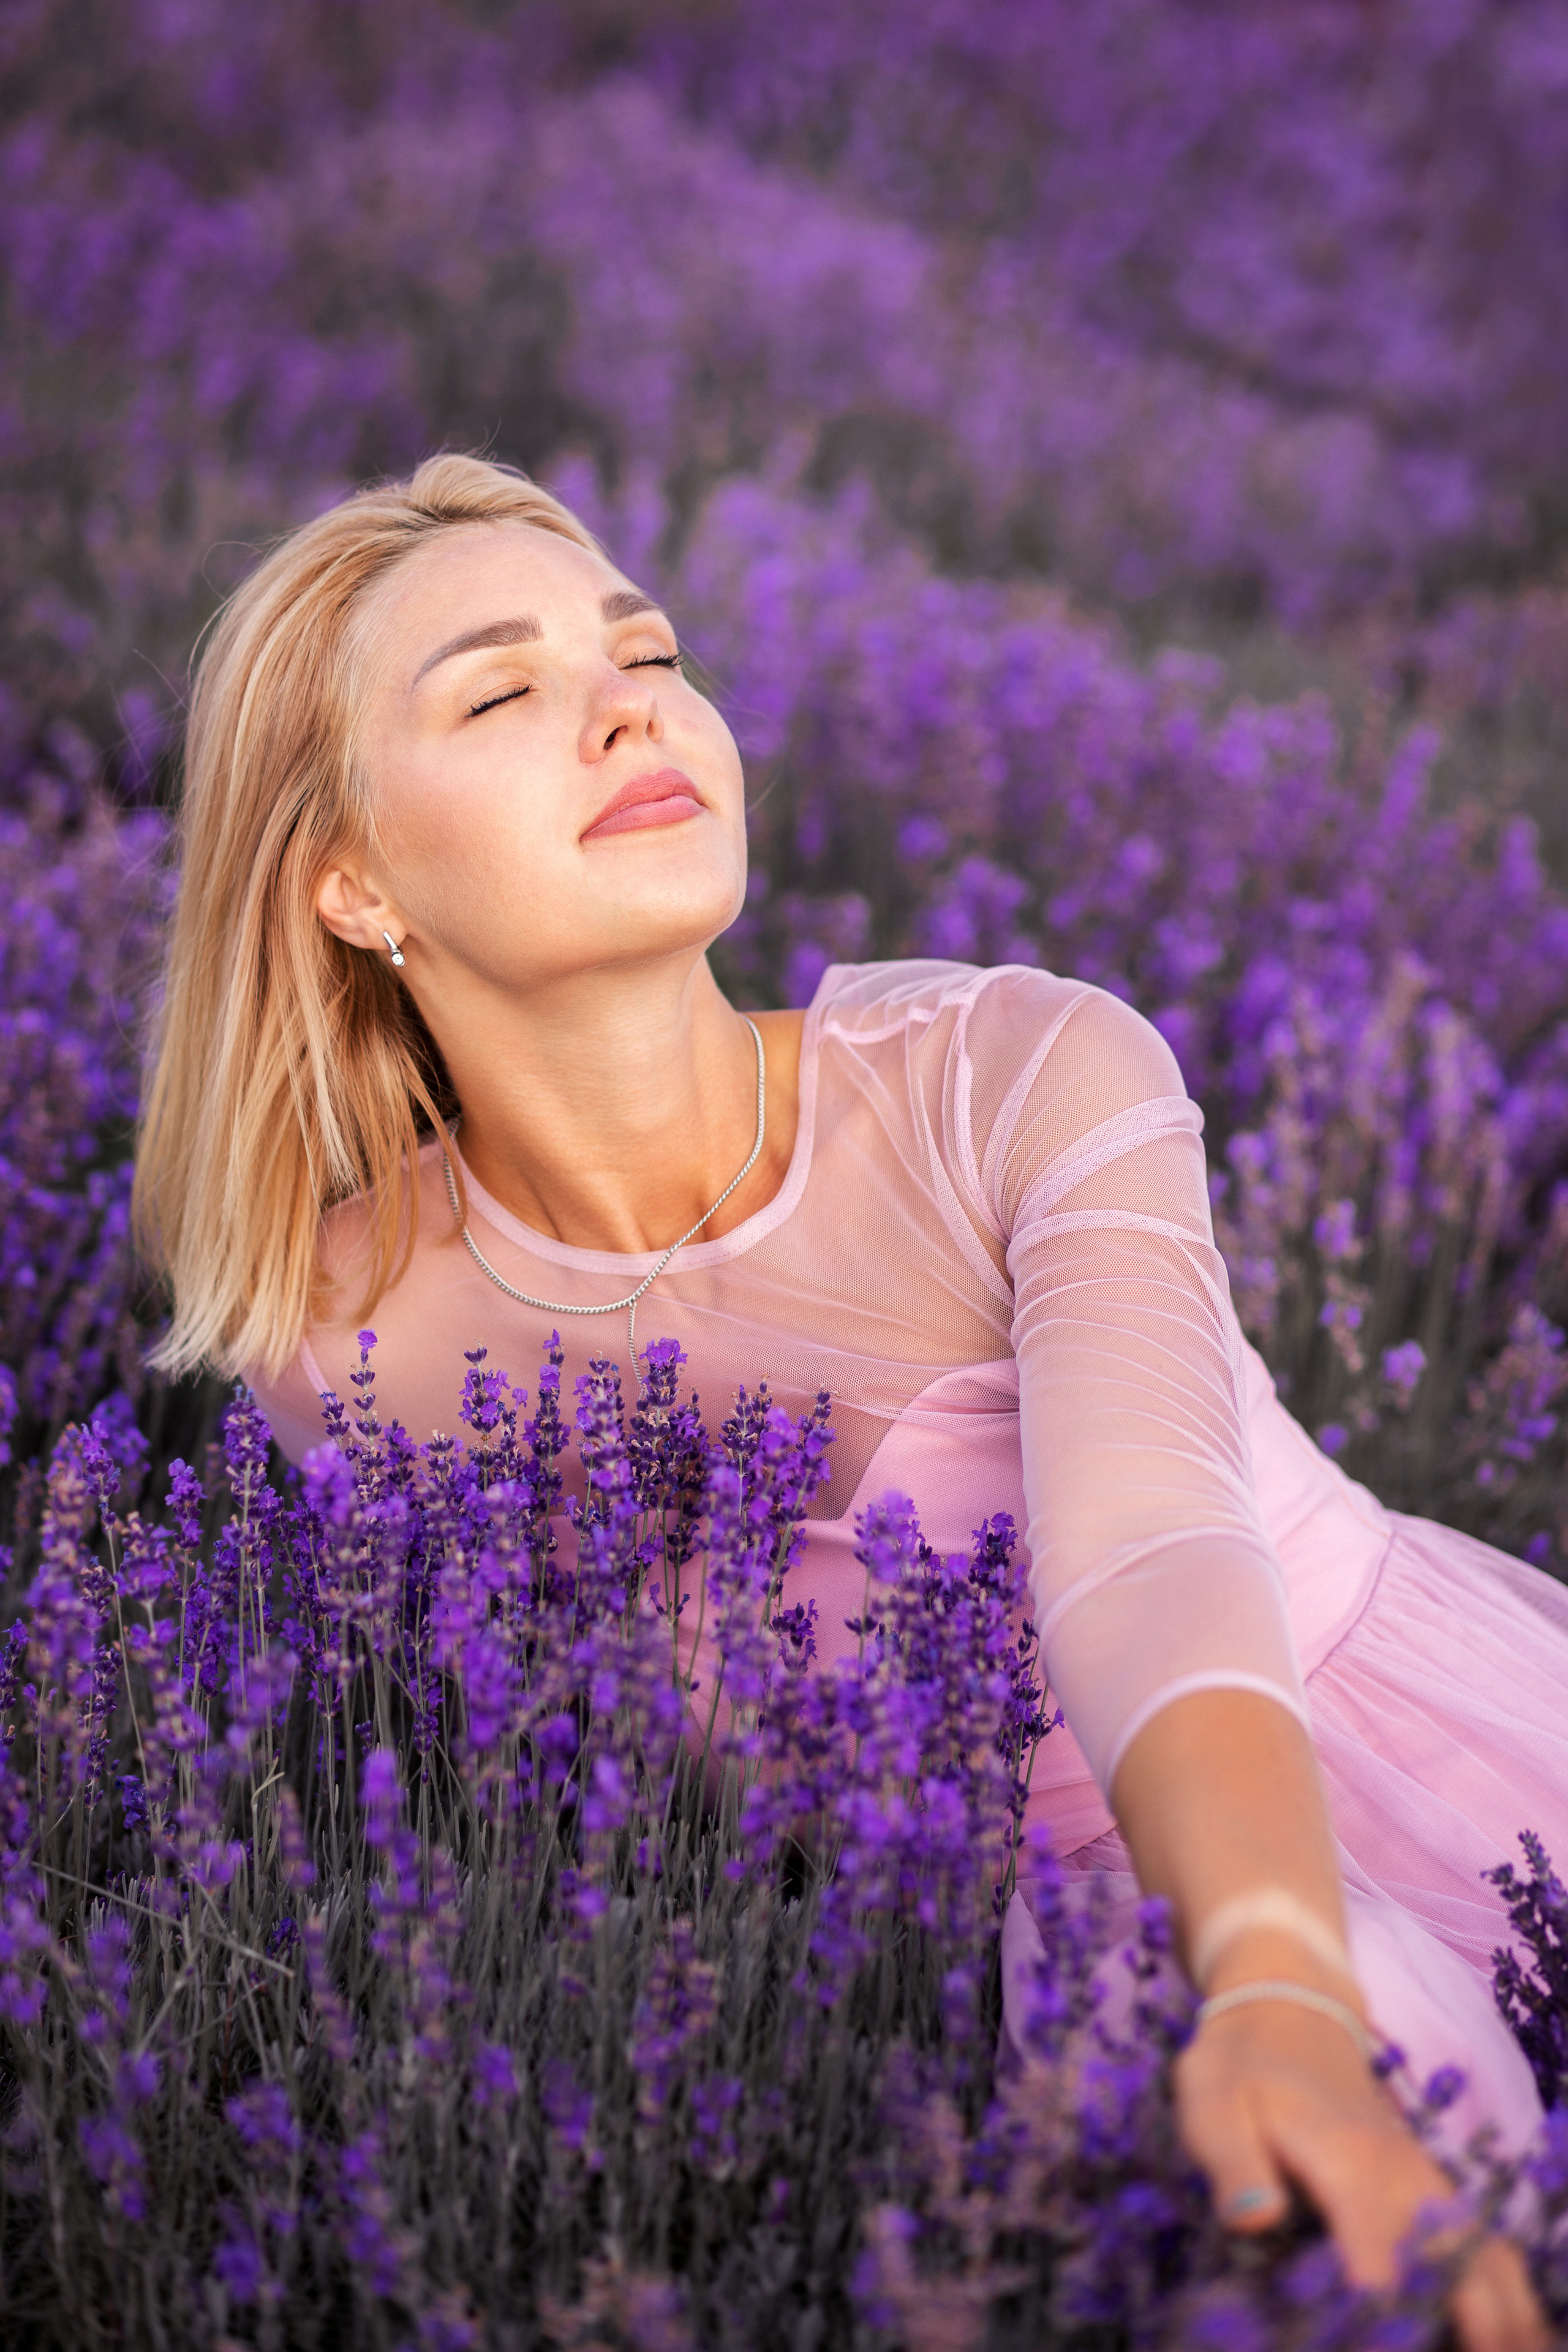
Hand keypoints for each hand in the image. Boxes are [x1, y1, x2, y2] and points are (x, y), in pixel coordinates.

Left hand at [1175, 1994, 1547, 2351]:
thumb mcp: (1213, 2106)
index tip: (1372, 2342)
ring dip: (1501, 2311)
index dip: (1379, 2313)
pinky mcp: (1431, 2186)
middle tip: (1470, 2349)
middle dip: (1466, 2321)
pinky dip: (1503, 2286)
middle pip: (1451, 2265)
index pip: (1377, 2258)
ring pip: (1482, 2254)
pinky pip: (1483, 2241)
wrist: (1285, 2006)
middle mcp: (1400, 2175)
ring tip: (1505, 2349)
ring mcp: (1423, 2179)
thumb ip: (1234, 2167)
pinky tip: (1508, 2327)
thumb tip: (1253, 2221)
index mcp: (1347, 2162)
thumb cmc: (1240, 2067)